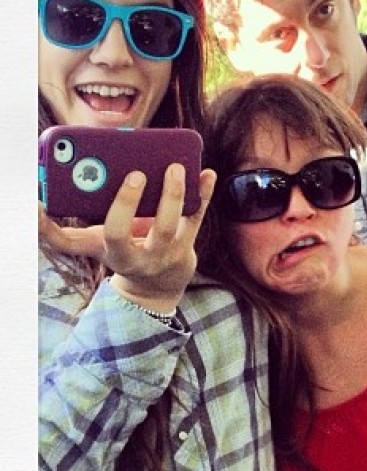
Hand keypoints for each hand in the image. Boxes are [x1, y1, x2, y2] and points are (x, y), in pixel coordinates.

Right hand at [41, 164, 215, 312]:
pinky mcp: (190, 238)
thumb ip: (59, 232)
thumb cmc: (119, 252)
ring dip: (178, 193)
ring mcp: (173, 247)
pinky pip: (198, 214)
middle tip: (140, 172)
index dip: (118, 210)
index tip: (121, 180)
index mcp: (120, 254)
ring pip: (180, 222)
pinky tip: (208, 172)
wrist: (156, 283)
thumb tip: (32, 207)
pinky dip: (204, 192)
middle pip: (158, 229)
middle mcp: (149, 254)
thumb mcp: (91, 246)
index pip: (116, 234)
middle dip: (154, 201)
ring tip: (176, 165)